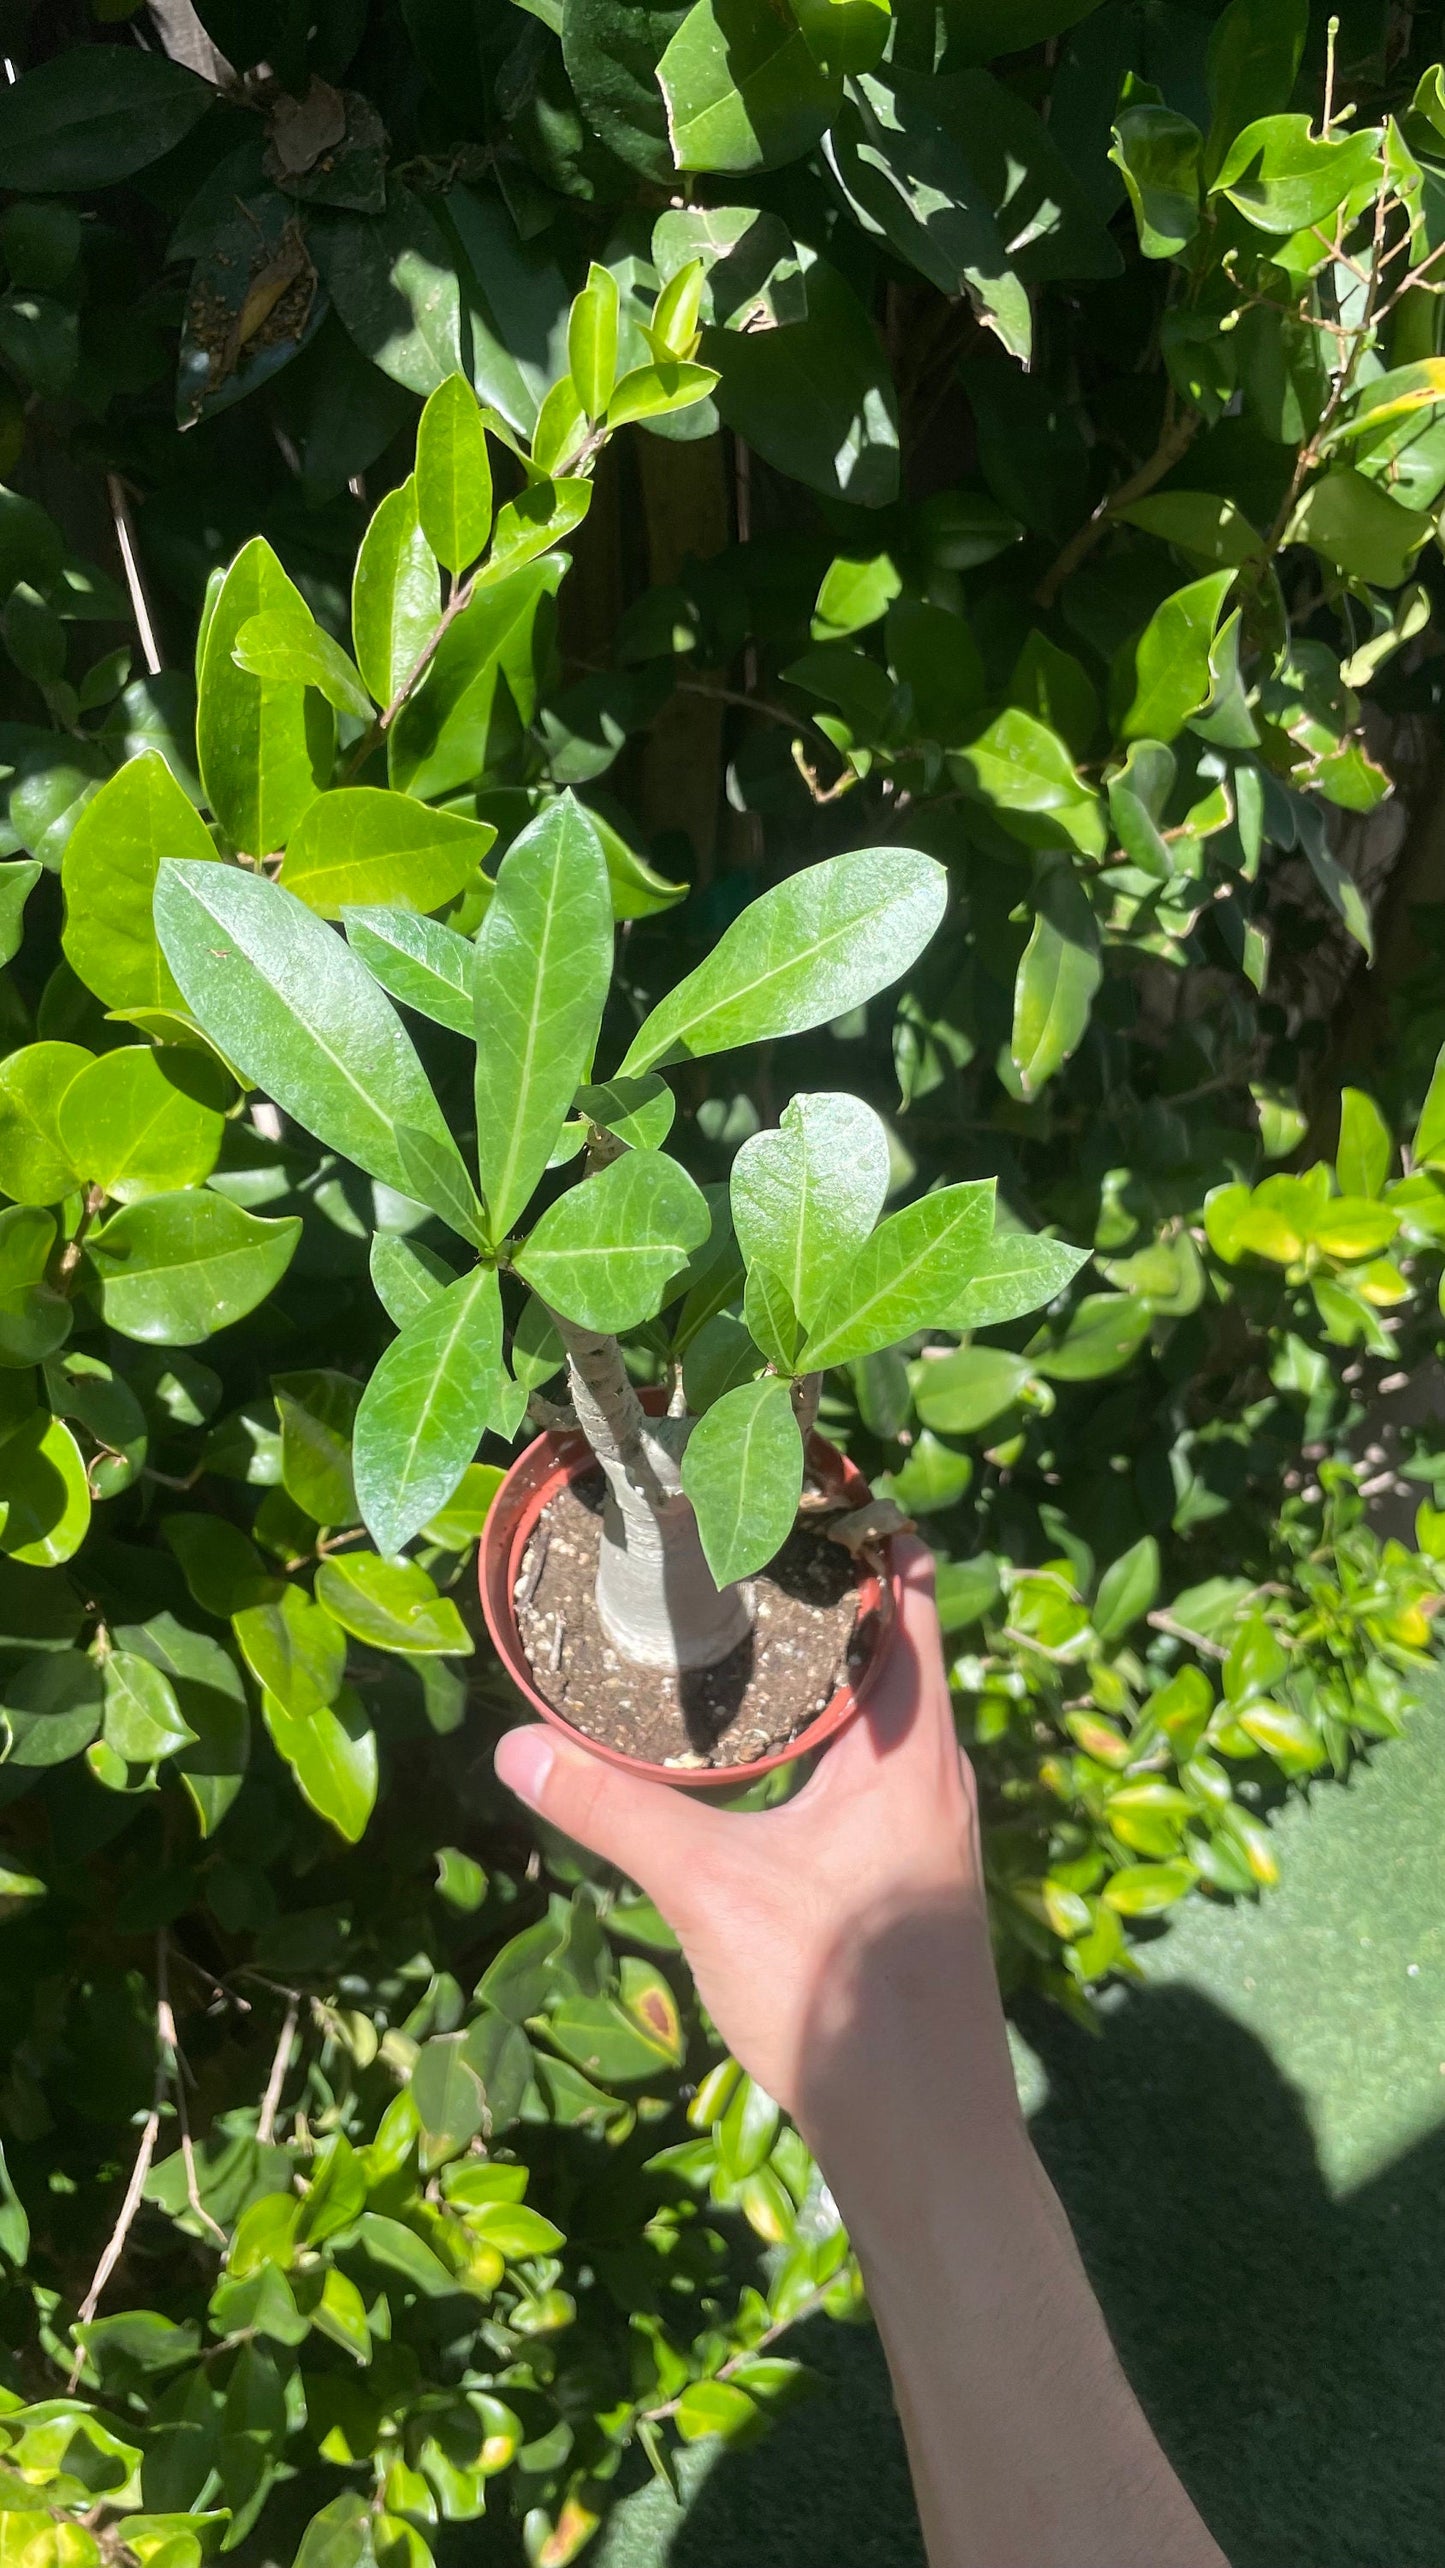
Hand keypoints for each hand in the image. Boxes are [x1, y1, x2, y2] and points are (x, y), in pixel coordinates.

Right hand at [493, 1539, 1018, 2142]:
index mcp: (911, 1744)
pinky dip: (815, 1727)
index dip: (860, 1525)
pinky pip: (866, 1761)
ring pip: (876, 1705)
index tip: (787, 1478)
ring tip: (727, 1618)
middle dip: (817, 1586)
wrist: (925, 2136)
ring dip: (816, 1661)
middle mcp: (935, 1769)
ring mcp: (928, 1825)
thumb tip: (516, 1747)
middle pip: (889, 1638)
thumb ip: (616, 1812)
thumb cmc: (840, 1997)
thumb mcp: (710, 1891)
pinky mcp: (907, 1874)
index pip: (909, 1589)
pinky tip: (750, 1747)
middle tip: (726, 1536)